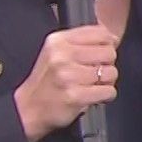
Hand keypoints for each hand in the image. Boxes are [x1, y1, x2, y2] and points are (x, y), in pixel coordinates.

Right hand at [13, 25, 119, 141]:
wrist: (28, 108)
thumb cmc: (46, 81)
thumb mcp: (55, 52)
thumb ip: (82, 40)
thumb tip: (113, 37)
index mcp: (58, 41)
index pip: (101, 33)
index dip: (108, 44)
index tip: (102, 54)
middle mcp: (62, 56)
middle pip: (109, 52)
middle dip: (107, 64)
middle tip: (96, 73)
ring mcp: (68, 76)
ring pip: (111, 72)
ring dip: (107, 82)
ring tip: (92, 85)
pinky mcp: (75, 95)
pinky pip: (109, 91)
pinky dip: (105, 96)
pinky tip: (93, 96)